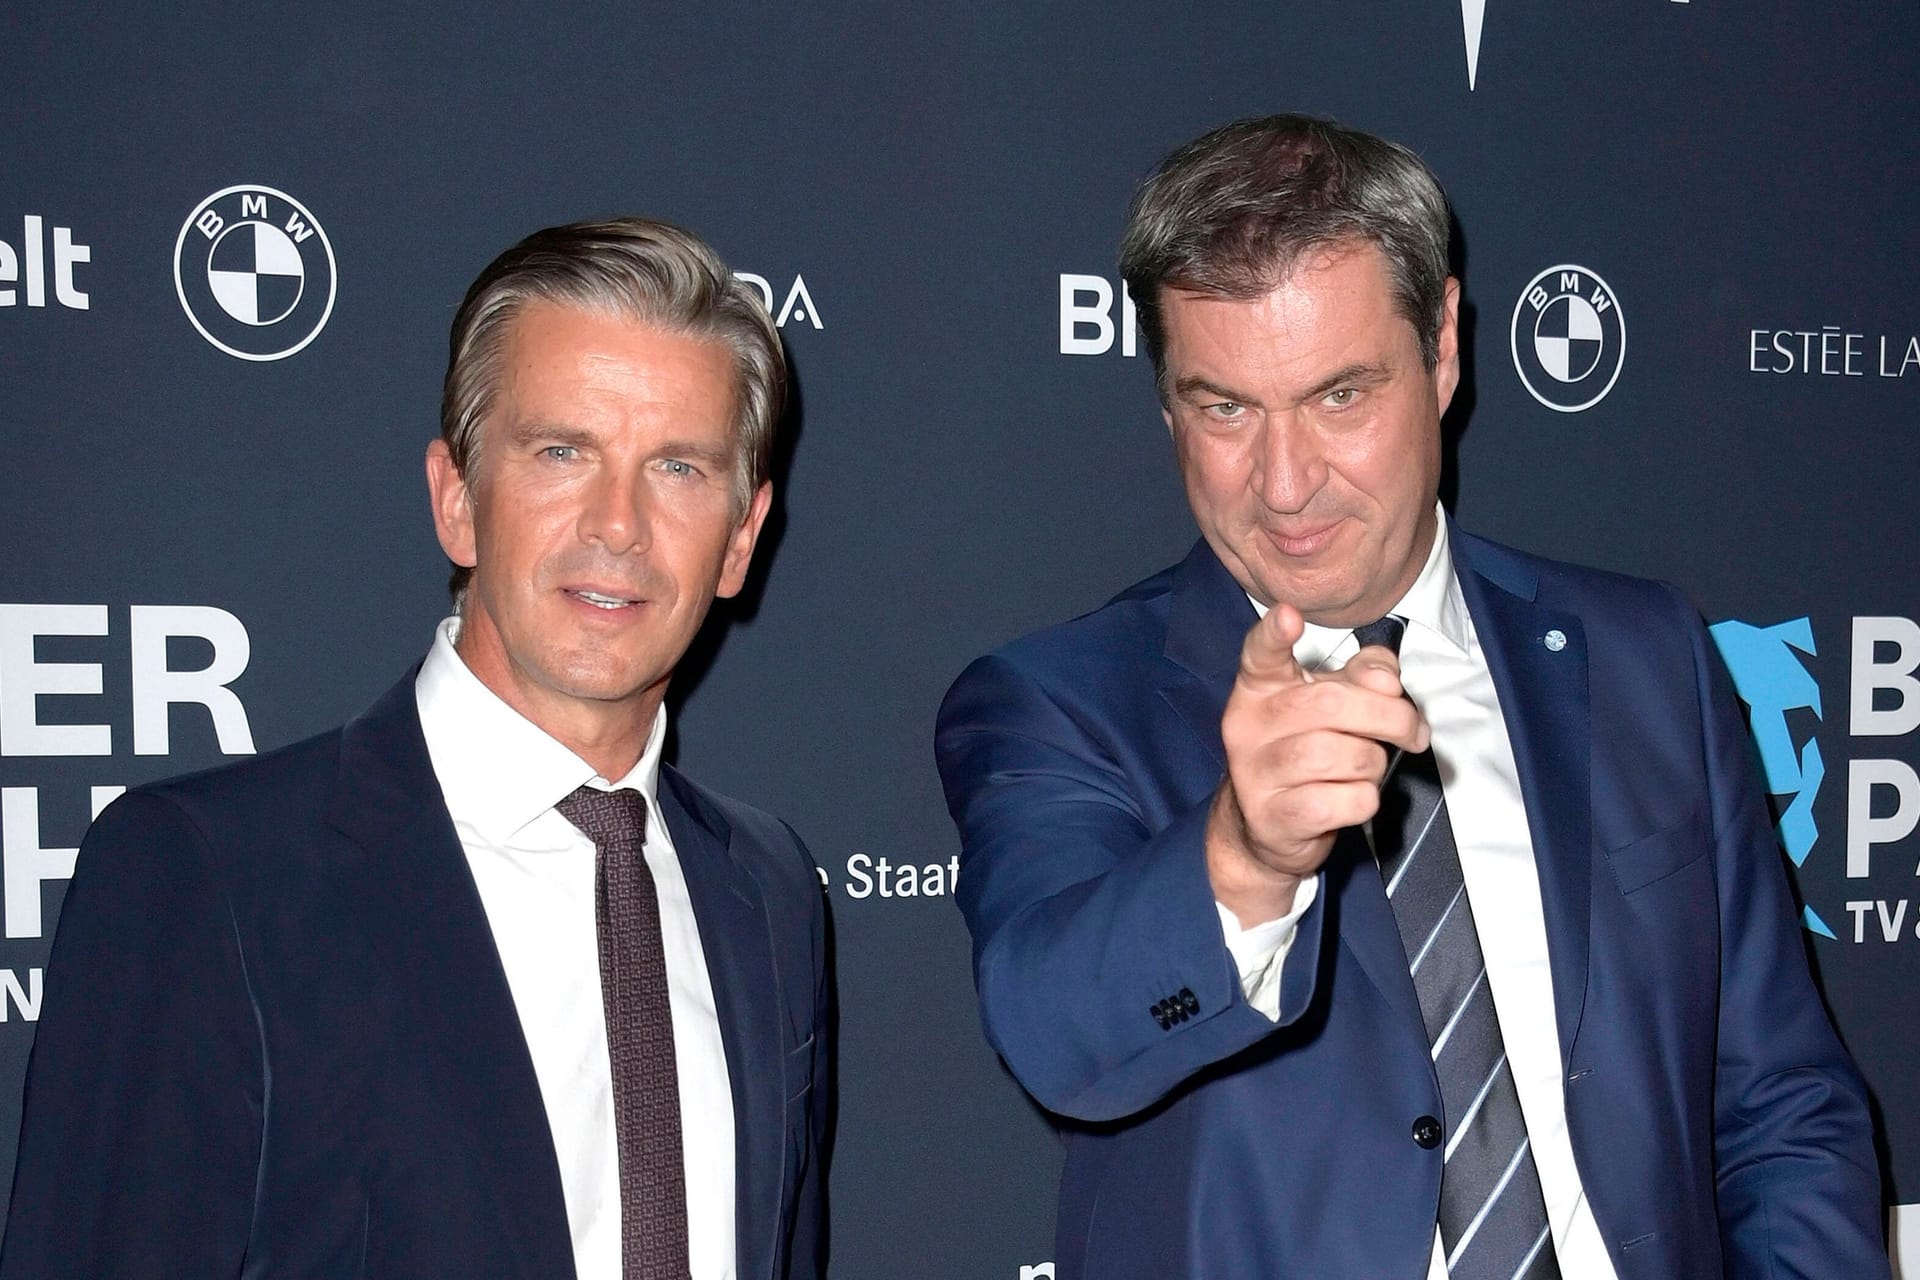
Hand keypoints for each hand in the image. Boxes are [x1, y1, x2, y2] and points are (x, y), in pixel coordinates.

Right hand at [1207, 604, 1429, 925]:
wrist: (1267, 826)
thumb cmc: (1307, 749)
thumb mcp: (1332, 703)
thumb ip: (1362, 677)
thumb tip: (1385, 677)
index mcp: (1259, 688)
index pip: (1260, 654)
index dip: (1274, 634)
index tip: (1290, 616)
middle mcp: (1248, 726)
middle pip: (1330, 704)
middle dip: (1390, 716)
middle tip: (1415, 732)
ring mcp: (1255, 773)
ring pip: (1342, 756)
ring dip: (1374, 763)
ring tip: (1366, 767)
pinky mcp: (1274, 817)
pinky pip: (1344, 801)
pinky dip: (1364, 800)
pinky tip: (1353, 798)